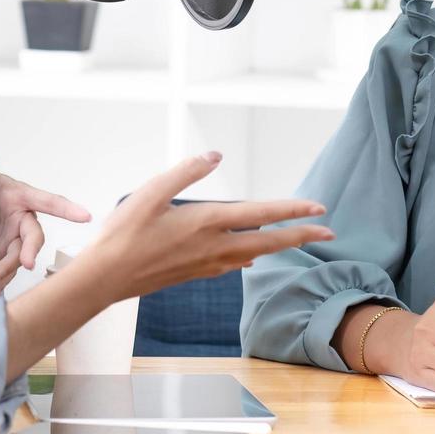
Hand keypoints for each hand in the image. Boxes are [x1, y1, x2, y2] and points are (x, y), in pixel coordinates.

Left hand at [0, 156, 90, 296]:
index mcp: (23, 197)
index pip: (48, 201)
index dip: (67, 209)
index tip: (85, 216)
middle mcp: (26, 219)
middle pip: (35, 235)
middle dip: (31, 249)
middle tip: (27, 264)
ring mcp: (20, 238)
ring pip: (21, 255)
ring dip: (8, 269)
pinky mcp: (12, 253)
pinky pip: (10, 267)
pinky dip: (2, 278)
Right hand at [82, 151, 335, 301]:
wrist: (106, 278)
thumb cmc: (124, 233)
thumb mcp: (150, 192)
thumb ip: (185, 172)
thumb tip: (215, 155)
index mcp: (207, 223)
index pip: (261, 215)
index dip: (292, 211)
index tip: (319, 209)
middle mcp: (214, 247)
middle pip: (268, 243)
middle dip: (300, 236)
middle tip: (328, 232)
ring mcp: (206, 264)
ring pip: (253, 255)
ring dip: (278, 246)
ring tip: (296, 239)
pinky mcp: (195, 273)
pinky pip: (233, 264)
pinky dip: (250, 257)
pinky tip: (249, 259)